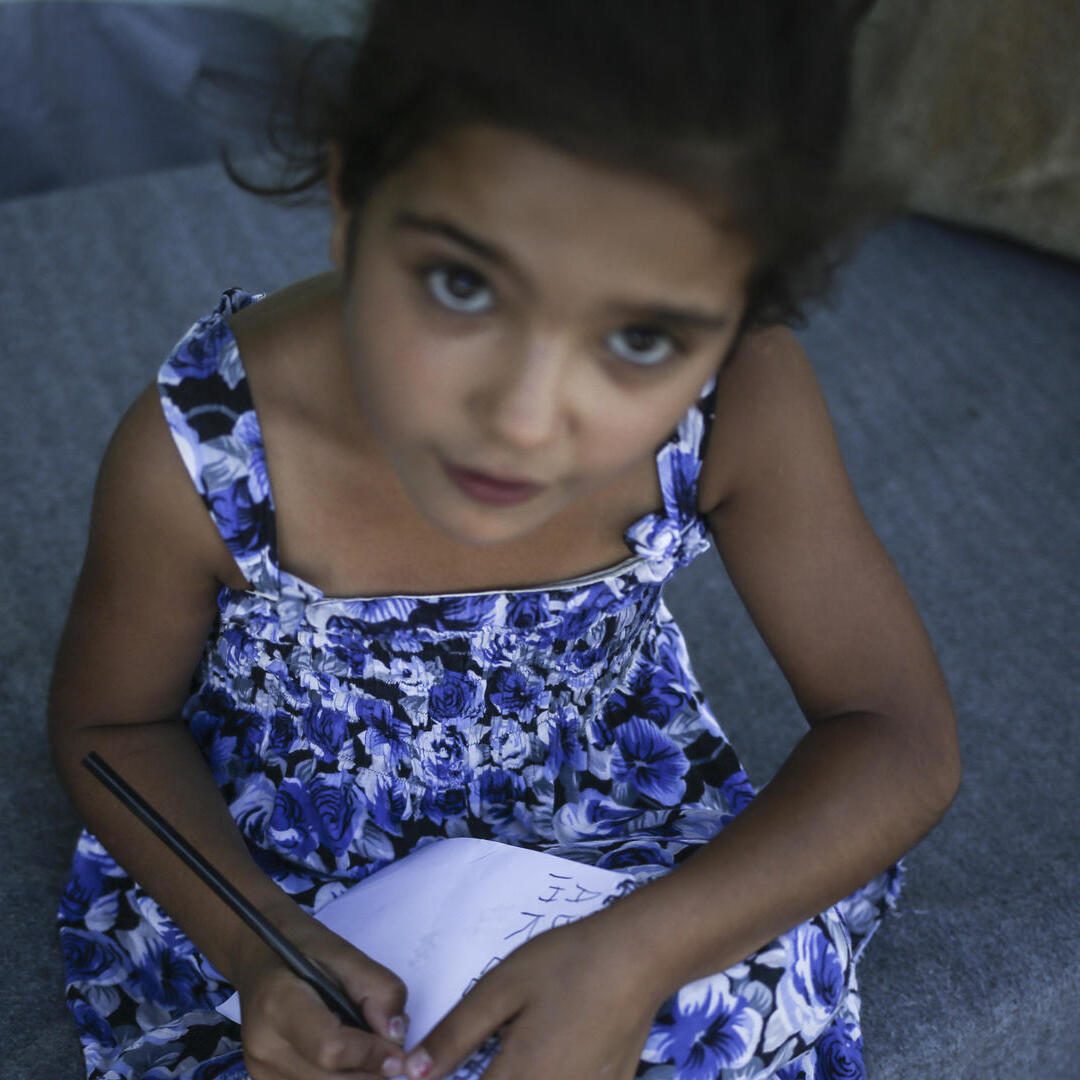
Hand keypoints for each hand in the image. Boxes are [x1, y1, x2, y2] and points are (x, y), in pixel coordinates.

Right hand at [232, 911, 410, 1079]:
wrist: (257, 957)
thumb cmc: (302, 948)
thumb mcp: (345, 952)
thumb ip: (378, 990)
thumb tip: (395, 1037)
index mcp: (280, 1004)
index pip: (331, 1049)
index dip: (371, 1054)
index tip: (398, 1051)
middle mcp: (264, 1046)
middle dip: (371, 1071)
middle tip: (388, 1047)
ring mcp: (261, 1070)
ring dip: (359, 1078)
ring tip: (364, 1048)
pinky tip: (346, 1058)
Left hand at [400, 916, 659, 1079]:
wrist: (639, 957)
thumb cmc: (565, 965)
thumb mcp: (500, 988)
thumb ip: (454, 1036)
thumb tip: (410, 1074)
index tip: (434, 1071)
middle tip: (481, 1053)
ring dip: (512, 1079)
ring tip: (511, 1054)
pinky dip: (544, 1079)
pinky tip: (544, 1056)